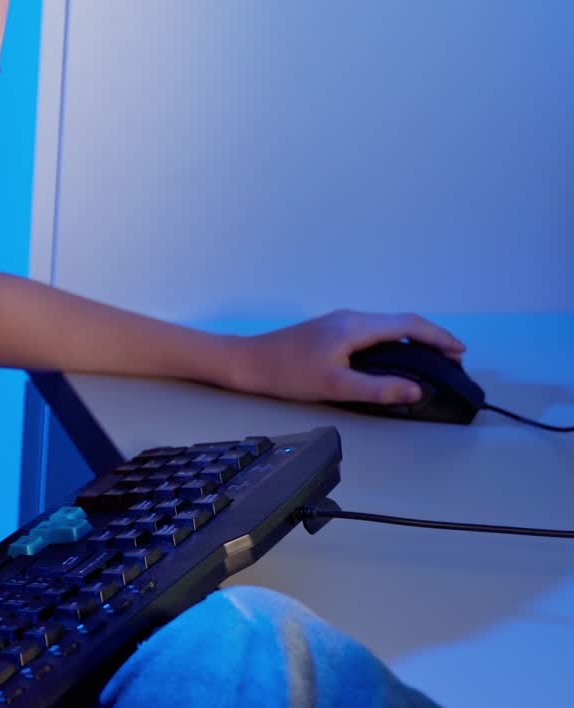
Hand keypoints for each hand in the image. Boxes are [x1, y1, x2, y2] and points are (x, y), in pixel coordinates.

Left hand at [231, 310, 465, 404]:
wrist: (246, 362)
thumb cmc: (287, 373)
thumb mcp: (335, 385)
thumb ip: (377, 388)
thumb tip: (417, 390)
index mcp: (355, 325)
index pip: (407, 324)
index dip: (437, 337)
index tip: (460, 351)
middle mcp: (350, 318)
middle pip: (400, 322)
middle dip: (430, 338)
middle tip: (453, 359)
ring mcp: (339, 323)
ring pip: (386, 326)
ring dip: (412, 339)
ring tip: (431, 359)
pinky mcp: (330, 332)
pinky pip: (373, 332)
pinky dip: (393, 342)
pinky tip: (395, 358)